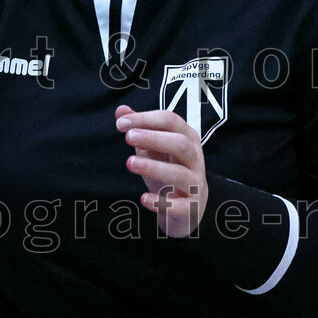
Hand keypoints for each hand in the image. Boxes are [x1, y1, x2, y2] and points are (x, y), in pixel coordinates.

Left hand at [116, 105, 207, 237]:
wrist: (187, 206)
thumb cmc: (169, 170)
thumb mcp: (153, 149)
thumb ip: (139, 129)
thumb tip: (121, 110)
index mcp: (188, 137)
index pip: (170, 121)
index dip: (146, 119)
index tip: (121, 123)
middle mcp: (195, 158)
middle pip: (180, 143)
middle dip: (154, 138)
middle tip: (128, 137)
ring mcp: (196, 183)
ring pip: (180, 173)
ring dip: (154, 167)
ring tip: (130, 163)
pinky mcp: (192, 206)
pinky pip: (180, 206)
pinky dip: (161, 202)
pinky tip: (143, 199)